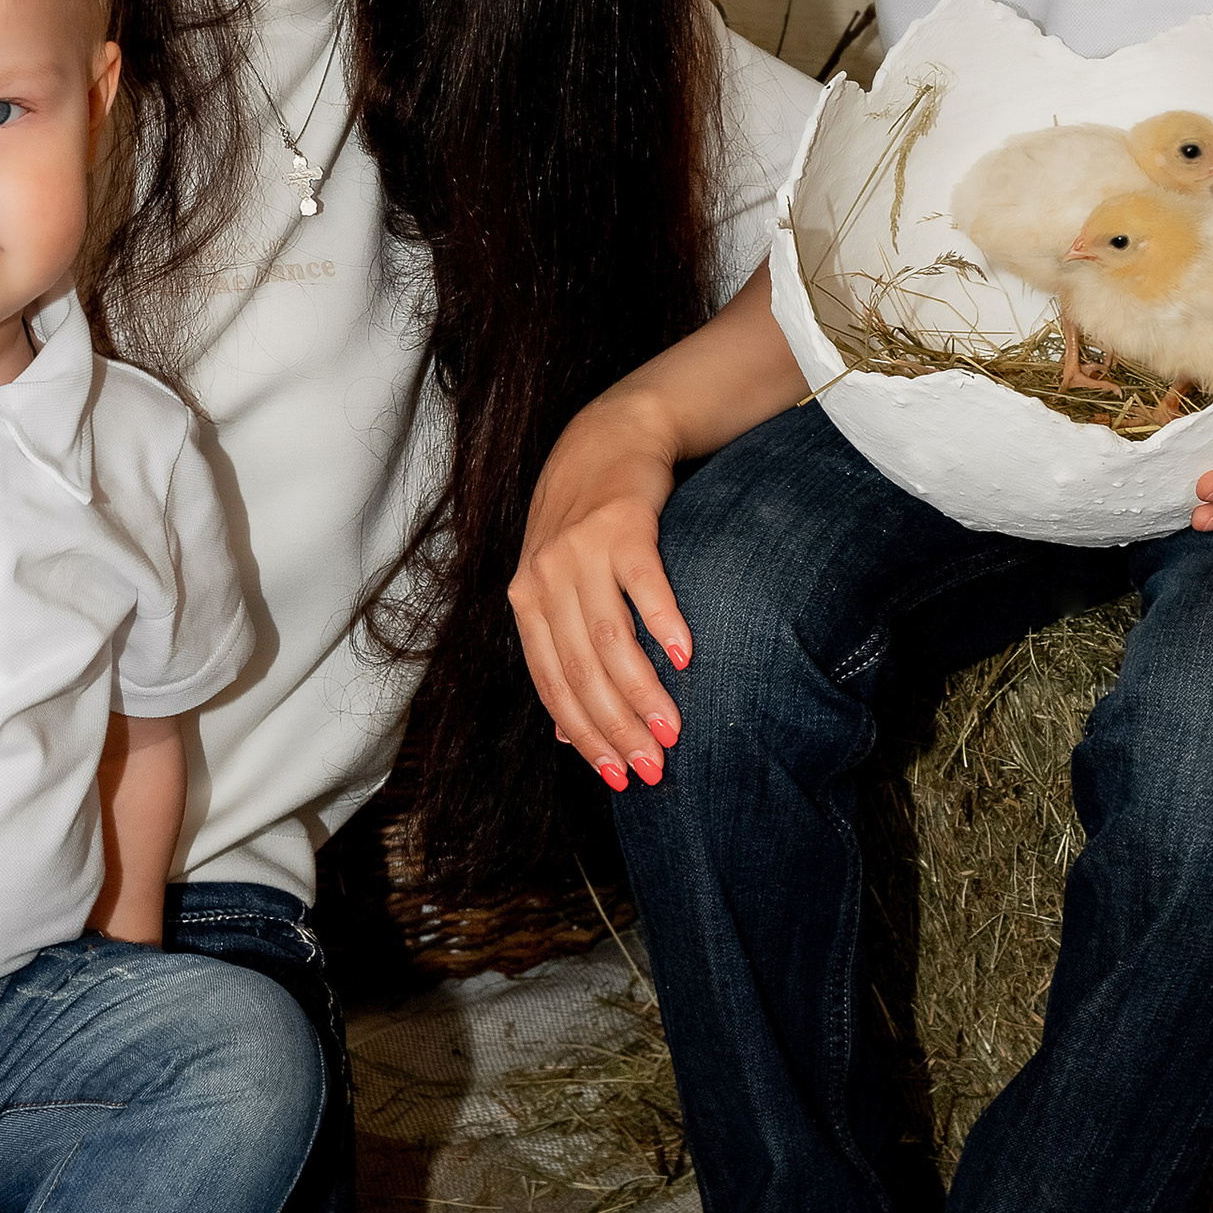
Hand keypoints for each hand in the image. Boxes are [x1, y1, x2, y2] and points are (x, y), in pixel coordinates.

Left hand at [507, 391, 691, 793]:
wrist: (609, 435)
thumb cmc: (586, 522)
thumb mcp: (557, 583)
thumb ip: (559, 651)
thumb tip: (562, 738)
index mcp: (526, 600)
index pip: (551, 685)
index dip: (584, 736)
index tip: (618, 777)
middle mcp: (545, 578)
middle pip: (581, 671)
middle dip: (616, 728)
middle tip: (653, 769)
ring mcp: (581, 550)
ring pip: (609, 639)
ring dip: (641, 692)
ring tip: (671, 730)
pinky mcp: (622, 524)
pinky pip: (643, 584)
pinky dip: (664, 622)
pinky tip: (686, 657)